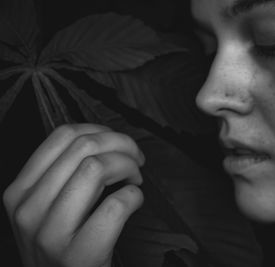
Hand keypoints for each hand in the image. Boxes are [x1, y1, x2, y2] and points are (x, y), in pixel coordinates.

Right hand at [3, 124, 144, 266]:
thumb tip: (104, 140)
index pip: (63, 135)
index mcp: (20, 190)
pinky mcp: (78, 253)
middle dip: (123, 145)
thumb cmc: (63, 245)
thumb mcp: (47, 208)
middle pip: (84, 146)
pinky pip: (116, 204)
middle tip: (137, 160)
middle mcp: (28, 208)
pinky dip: (135, 196)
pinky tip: (134, 202)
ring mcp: (50, 232)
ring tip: (135, 180)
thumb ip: (64, 174)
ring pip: (97, 167)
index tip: (119, 144)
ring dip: (129, 167)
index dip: (101, 131)